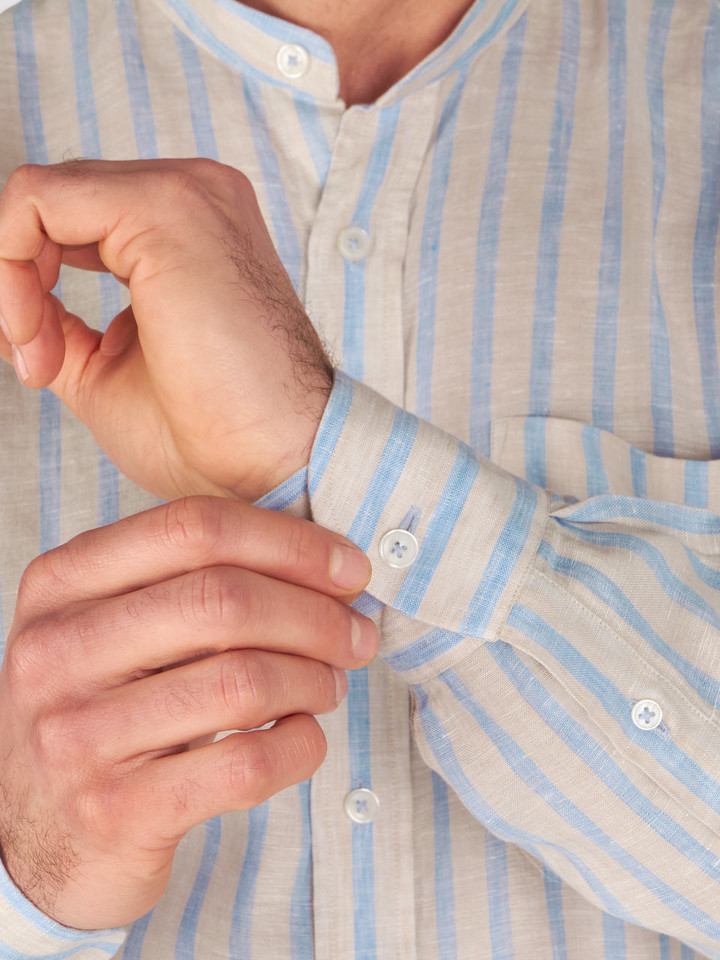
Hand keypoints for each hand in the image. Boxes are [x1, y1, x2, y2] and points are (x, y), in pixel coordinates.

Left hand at [0, 160, 332, 501]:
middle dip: (16, 286)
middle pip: (53, 206)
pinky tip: (38, 334)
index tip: (43, 363)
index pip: (75, 220)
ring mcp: (185, 193)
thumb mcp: (108, 369)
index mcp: (190, 229)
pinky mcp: (165, 206)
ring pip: (36, 200)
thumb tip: (8, 305)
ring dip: (11, 282)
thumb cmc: (213, 433)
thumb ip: (59, 323)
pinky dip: (10, 269)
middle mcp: (194, 196)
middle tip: (39, 363)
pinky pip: (34, 203)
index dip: (31, 286)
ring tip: (43, 357)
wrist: (273, 463)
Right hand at [0, 496, 375, 929]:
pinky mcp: (115, 811)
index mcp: (61, 584)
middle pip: (223, 599)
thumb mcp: (113, 629)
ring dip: (313, 679)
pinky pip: (245, 764)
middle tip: (357, 634)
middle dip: (316, 614)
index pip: (192, 527)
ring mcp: (78, 736)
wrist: (38, 835)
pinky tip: (304, 737)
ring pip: (242, 681)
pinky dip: (300, 746)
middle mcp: (57, 652)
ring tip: (330, 685)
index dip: (290, 543)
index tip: (347, 569)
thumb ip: (189, 582)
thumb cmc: (100, 710)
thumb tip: (325, 566)